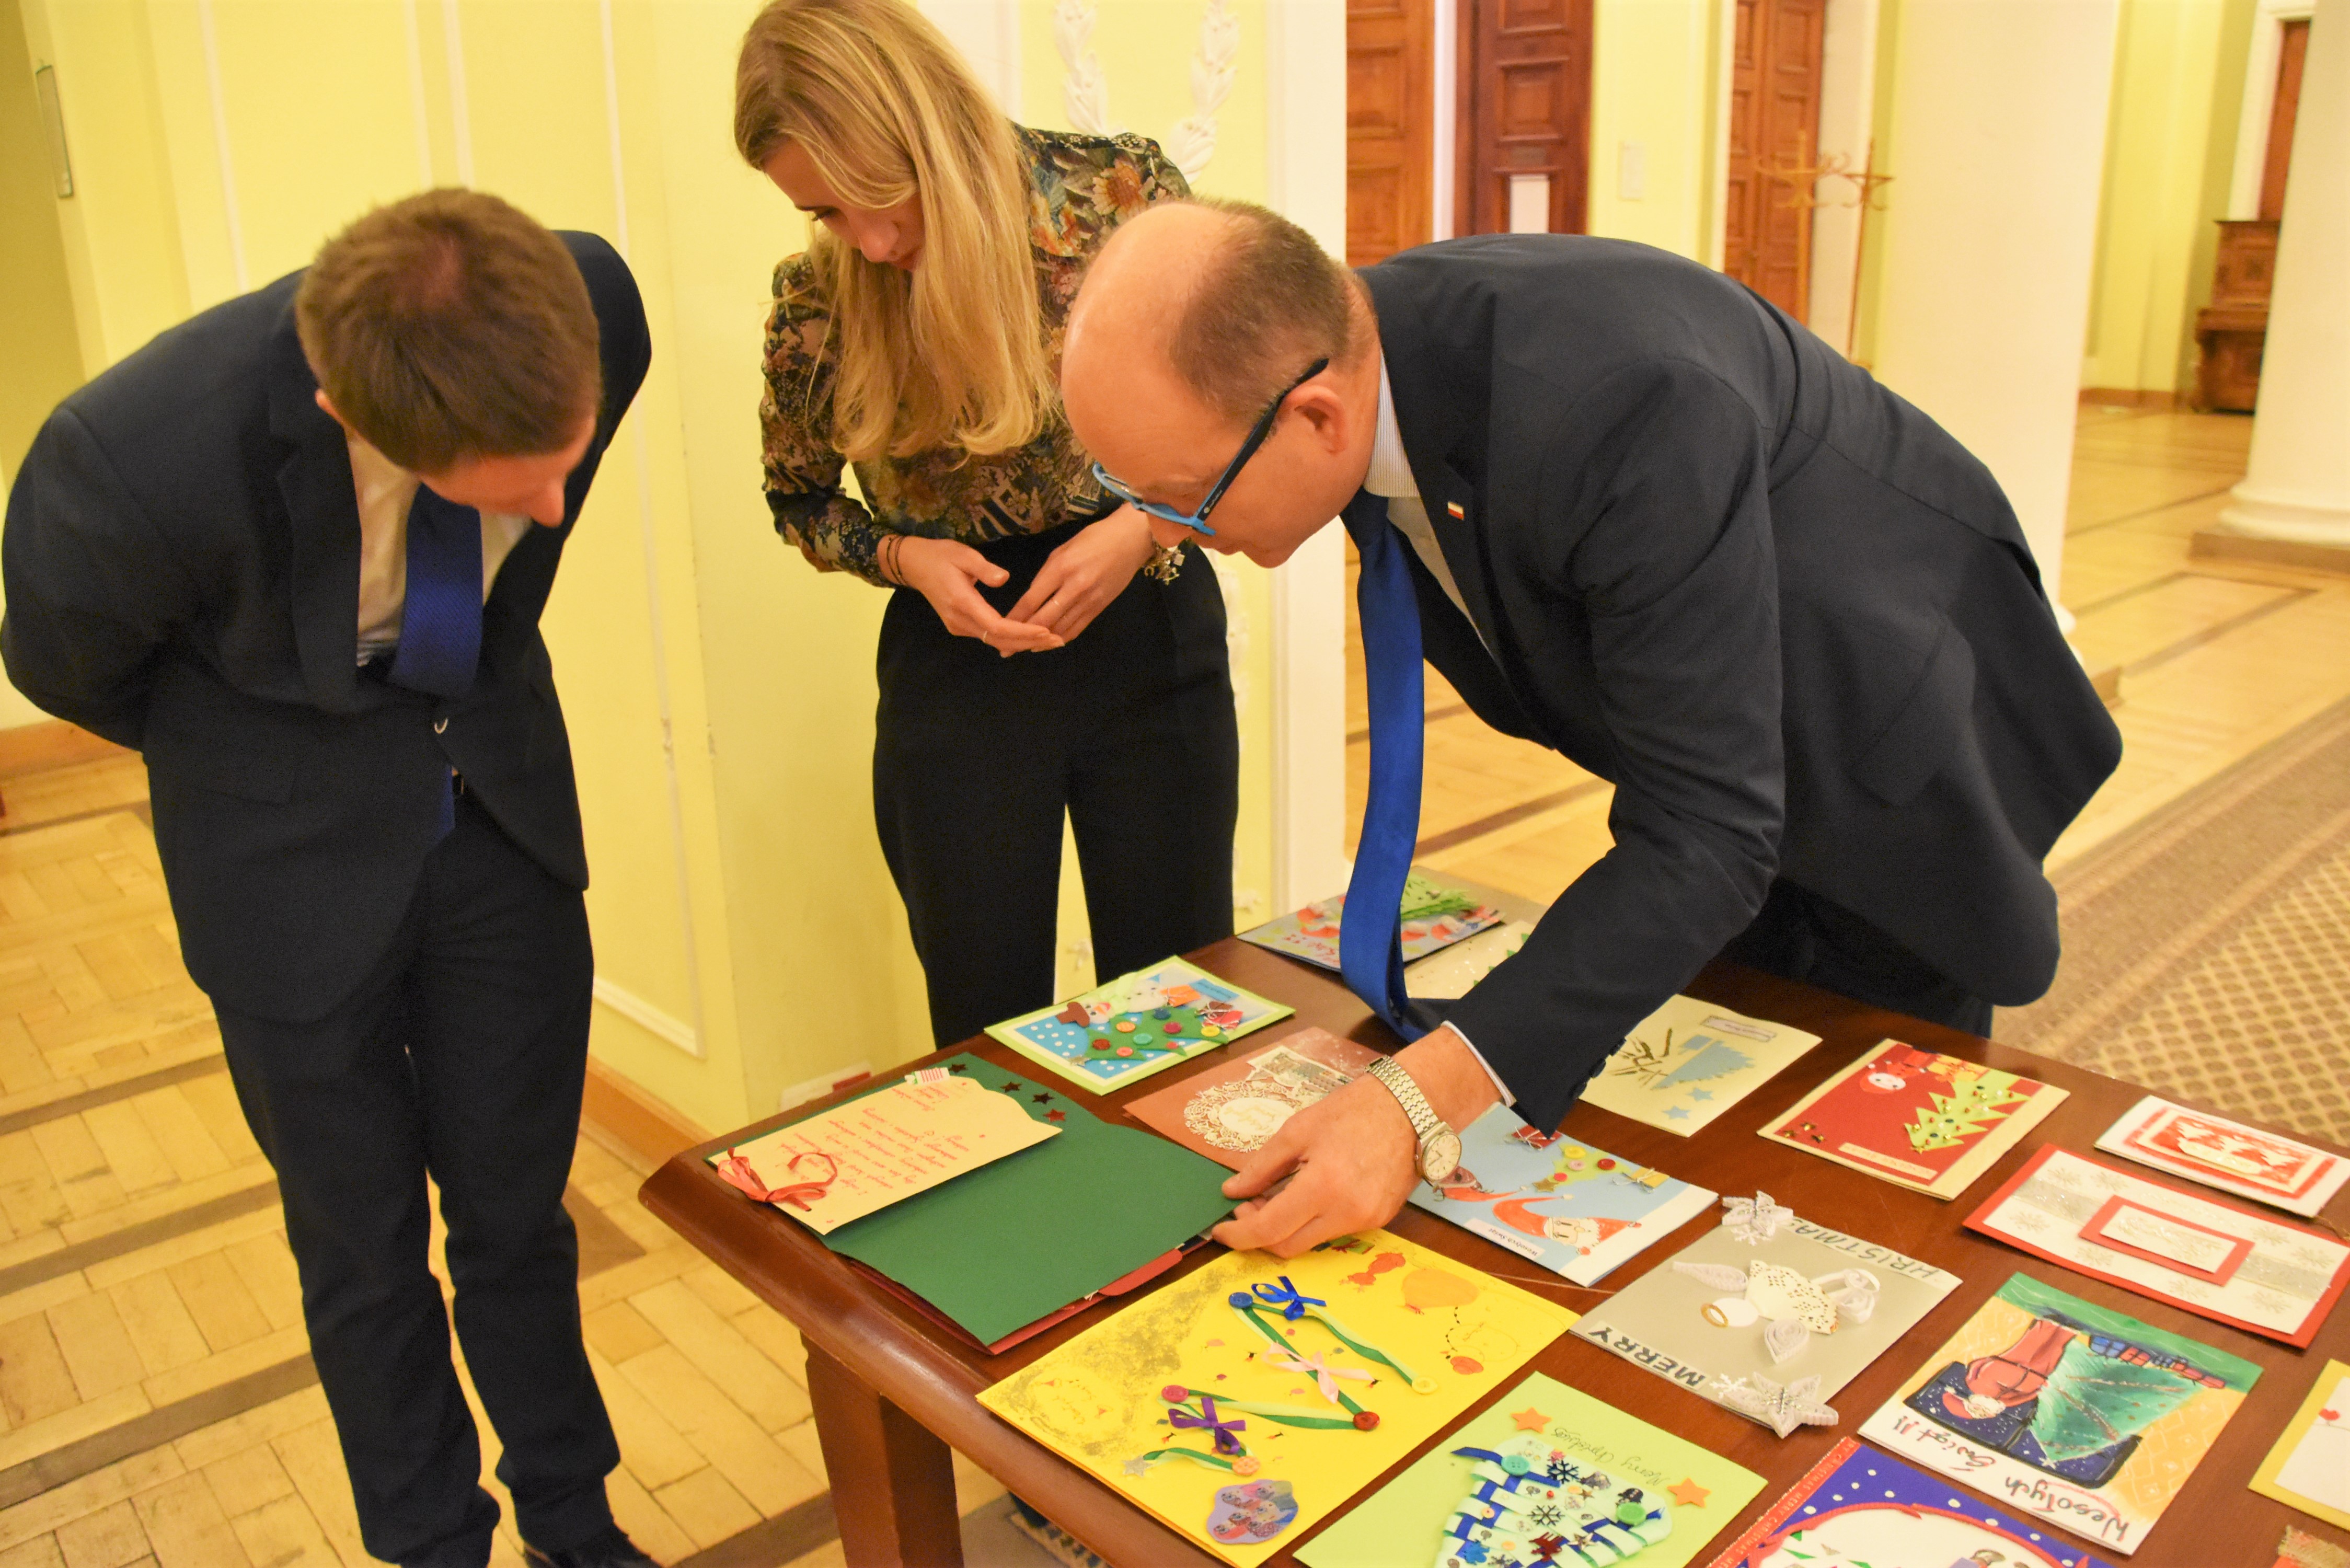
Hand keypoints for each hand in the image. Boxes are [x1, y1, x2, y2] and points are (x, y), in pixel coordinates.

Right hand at [892, 536, 1064, 654]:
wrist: (913, 564)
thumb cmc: (940, 555)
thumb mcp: (962, 553)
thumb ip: (983, 568)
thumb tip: (1004, 578)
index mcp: (962, 602)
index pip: (997, 626)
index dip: (1022, 632)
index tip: (1046, 630)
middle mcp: (960, 620)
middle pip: (998, 640)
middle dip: (1029, 642)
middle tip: (1058, 640)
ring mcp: (958, 626)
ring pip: (993, 641)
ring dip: (1021, 643)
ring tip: (1050, 640)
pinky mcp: (959, 625)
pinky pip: (987, 636)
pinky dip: (1009, 638)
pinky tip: (1028, 635)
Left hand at [1004, 506, 1156, 644]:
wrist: (1130, 539)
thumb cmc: (1094, 538)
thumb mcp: (1063, 549)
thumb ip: (1046, 574)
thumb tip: (1032, 597)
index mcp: (1060, 568)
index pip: (1031, 600)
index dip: (1014, 617)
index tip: (998, 627)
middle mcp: (1074, 587)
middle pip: (1043, 620)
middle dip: (1022, 636)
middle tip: (1006, 649)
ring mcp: (1089, 600)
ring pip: (1060, 629)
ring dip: (1041, 641)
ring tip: (1024, 649)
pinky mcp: (1100, 607)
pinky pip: (1077, 628)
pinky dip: (1061, 638)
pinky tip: (1049, 643)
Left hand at [1212, 1025, 1502, 1257]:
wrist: (1410, 1108)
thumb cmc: (1351, 1111)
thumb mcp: (1297, 1130)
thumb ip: (1261, 1166)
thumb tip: (1232, 1192)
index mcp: (1322, 1185)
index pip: (1269, 1230)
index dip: (1238, 1235)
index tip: (1220, 1229)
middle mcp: (1347, 1212)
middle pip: (1287, 1246)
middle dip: (1258, 1234)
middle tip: (1246, 1208)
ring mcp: (1367, 1221)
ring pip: (1311, 1242)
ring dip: (1285, 1228)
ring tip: (1275, 1197)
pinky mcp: (1380, 1221)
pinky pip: (1335, 1232)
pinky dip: (1312, 1222)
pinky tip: (1306, 1196)